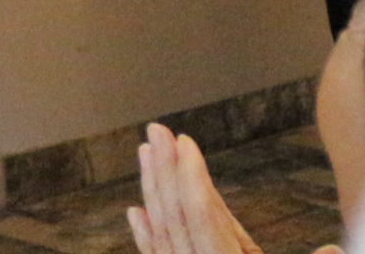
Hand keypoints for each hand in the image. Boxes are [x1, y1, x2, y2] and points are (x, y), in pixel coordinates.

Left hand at [127, 123, 260, 253]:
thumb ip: (229, 227)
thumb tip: (200, 185)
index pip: (201, 213)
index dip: (191, 174)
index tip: (184, 141)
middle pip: (174, 216)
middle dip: (165, 170)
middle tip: (156, 131)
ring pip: (159, 231)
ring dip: (151, 190)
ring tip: (146, 154)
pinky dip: (144, 233)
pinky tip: (135, 211)